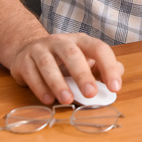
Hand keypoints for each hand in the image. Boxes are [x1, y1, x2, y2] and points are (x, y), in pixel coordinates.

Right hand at [9, 33, 123, 104]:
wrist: (28, 50)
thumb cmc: (63, 59)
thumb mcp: (84, 59)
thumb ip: (101, 69)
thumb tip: (118, 78)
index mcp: (81, 40)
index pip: (99, 49)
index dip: (109, 67)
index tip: (115, 87)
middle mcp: (61, 41)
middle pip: (72, 54)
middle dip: (82, 74)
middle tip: (91, 94)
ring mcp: (40, 49)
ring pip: (48, 64)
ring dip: (58, 83)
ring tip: (67, 100)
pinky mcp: (23, 61)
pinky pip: (31, 73)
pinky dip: (40, 88)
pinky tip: (48, 100)